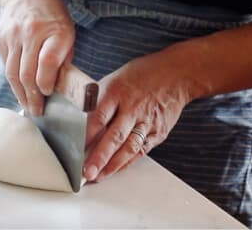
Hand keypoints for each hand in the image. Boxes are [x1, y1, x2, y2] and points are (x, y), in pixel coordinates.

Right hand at [0, 0, 74, 116]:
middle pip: (27, 73)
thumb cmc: (53, 16)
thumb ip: (63, 59)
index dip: (46, 83)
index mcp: (55, 31)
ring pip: (13, 74)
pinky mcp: (1, 39)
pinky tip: (20, 89)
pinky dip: (13, 80)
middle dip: (32, 97)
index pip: (47, 62)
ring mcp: (13, 36)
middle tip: (37, 112)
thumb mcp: (68, 32)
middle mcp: (32, 33)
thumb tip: (59, 88)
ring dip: (20, 94)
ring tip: (28, 107)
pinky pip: (6, 66)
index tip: (48, 94)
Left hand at [83, 53, 193, 182]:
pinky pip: (141, 150)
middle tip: (86, 173)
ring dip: (112, 165)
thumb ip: (99, 98)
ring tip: (98, 177)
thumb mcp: (115, 78)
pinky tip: (115, 170)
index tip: (75, 149)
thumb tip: (77, 116)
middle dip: (99, 157)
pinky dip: (127, 162)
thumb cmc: (141, 74)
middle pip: (114, 136)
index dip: (86, 135)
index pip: (99, 116)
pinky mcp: (159, 132)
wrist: (177, 74)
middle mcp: (132, 108)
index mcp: (117, 91)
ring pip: (129, 148)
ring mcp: (147, 121)